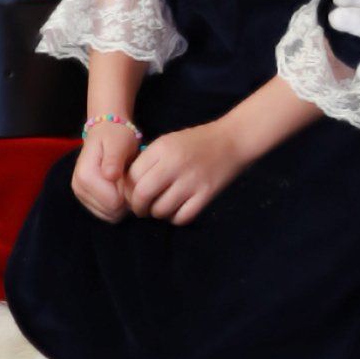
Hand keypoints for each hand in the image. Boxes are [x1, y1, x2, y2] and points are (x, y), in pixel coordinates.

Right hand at [71, 121, 141, 221]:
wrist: (106, 132)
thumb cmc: (116, 136)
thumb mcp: (119, 142)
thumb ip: (114, 159)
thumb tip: (109, 175)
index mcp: (85, 175)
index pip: (113, 203)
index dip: (127, 193)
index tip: (129, 175)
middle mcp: (78, 187)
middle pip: (111, 212)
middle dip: (125, 199)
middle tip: (127, 178)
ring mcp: (80, 195)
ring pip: (110, 215)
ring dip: (121, 202)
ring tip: (123, 181)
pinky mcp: (85, 199)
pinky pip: (106, 214)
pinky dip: (116, 204)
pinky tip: (118, 188)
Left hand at [126, 118, 247, 224]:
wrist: (232, 140)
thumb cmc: (196, 142)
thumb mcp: (168, 142)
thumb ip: (148, 161)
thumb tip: (128, 187)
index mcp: (161, 148)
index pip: (132, 176)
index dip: (127, 190)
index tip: (131, 195)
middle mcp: (174, 164)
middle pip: (142, 195)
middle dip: (137, 207)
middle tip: (141, 209)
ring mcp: (192, 180)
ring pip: (161, 210)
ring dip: (157, 213)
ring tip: (160, 208)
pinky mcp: (206, 194)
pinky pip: (182, 217)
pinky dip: (175, 218)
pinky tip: (177, 211)